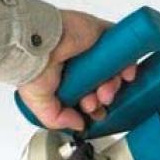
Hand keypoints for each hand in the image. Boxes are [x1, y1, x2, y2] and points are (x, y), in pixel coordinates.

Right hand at [17, 10, 136, 131]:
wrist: (37, 45)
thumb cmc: (32, 66)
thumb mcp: (39, 103)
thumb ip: (57, 119)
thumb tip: (78, 125)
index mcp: (65, 79)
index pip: (88, 95)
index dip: (96, 107)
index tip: (95, 113)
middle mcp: (78, 65)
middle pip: (103, 84)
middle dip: (105, 98)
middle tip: (98, 102)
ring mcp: (89, 50)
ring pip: (113, 70)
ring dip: (114, 85)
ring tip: (105, 90)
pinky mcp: (100, 34)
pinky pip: (122, 48)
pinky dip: (127, 63)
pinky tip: (125, 74)